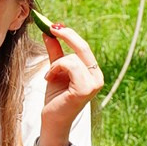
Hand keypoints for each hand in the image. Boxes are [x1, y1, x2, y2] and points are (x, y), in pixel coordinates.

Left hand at [37, 23, 101, 140]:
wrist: (52, 120)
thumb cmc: (55, 97)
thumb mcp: (55, 70)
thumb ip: (55, 52)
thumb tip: (49, 32)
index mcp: (93, 72)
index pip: (83, 47)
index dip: (69, 34)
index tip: (54, 25)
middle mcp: (97, 77)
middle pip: (83, 47)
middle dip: (66, 35)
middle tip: (50, 28)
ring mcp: (93, 84)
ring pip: (73, 58)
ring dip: (56, 63)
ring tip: (49, 75)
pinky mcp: (85, 89)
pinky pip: (69, 66)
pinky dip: (56, 68)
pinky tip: (49, 79)